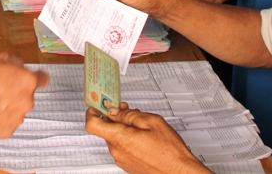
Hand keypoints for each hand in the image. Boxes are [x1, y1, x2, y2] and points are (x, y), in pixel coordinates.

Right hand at [0, 53, 49, 137]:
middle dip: (16, 93)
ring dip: (8, 106)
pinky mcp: (8, 131)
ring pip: (17, 110)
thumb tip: (18, 64)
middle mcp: (28, 101)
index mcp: (28, 81)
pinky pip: (7, 123)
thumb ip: (14, 61)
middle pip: (27, 95)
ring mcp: (18, 118)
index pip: (43, 78)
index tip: (33, 78)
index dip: (37, 77)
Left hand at [85, 105, 210, 173]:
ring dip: (123, 128)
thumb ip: (130, 115)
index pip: (92, 124)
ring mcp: (122, 160)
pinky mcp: (127, 165)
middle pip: (106, 129)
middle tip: (127, 110)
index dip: (93, 111)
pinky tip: (142, 136)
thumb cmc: (170, 151)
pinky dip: (127, 139)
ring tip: (141, 124)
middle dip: (115, 117)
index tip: (98, 105)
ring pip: (115, 137)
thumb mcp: (152, 122)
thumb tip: (115, 111)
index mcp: (120, 139)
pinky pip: (121, 147)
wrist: (179, 172)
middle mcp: (117, 151)